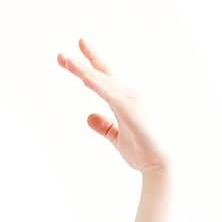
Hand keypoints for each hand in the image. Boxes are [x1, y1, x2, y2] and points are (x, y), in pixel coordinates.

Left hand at [55, 37, 169, 174]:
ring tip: (66, 61)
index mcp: (124, 101)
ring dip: (84, 71)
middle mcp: (129, 95)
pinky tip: (84, 78)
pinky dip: (98, 85)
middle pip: (101, 75)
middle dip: (81, 64)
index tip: (70, 58)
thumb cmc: (144, 152)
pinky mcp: (132, 109)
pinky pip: (111, 95)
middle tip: (60, 56)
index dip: (89, 65)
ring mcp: (132, 100)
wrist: (162, 165)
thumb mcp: (117, 138)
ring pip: (103, 81)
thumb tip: (89, 116)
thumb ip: (104, 126)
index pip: (104, 78)